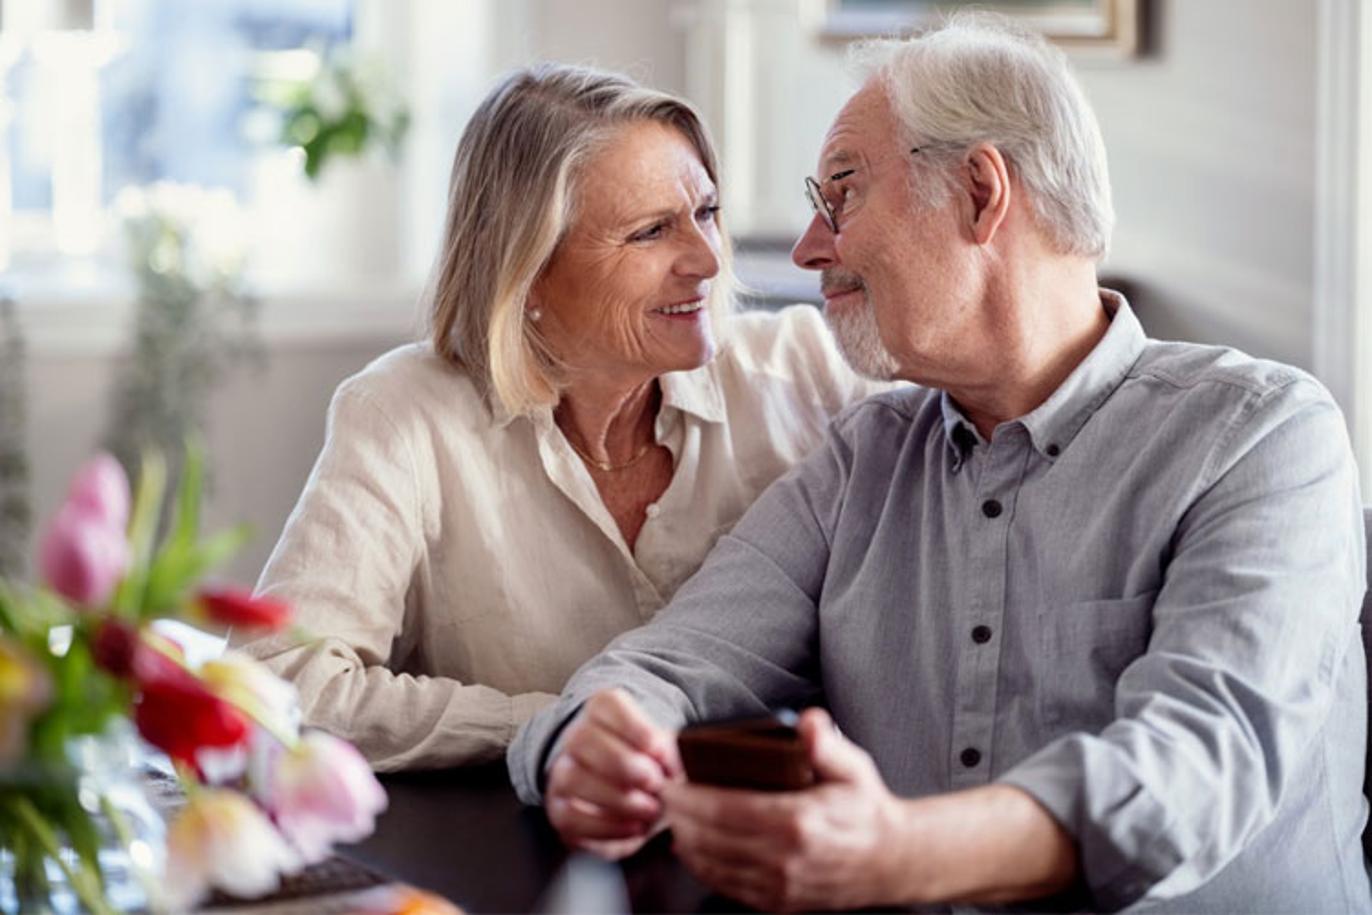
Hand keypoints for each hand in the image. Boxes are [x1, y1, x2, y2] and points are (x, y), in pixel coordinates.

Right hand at [545, 688, 680, 859]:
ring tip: (650, 810)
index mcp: (602, 711)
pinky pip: (571, 817)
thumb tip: (671, 765)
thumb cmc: (650, 765)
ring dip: (617, 798)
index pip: (606, 704)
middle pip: (583, 739)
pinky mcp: (559, 811)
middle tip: (655, 783)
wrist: (632, 797)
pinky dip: (607, 826)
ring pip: (573, 778)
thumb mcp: (664, 751)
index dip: (635, 727)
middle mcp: (576, 738)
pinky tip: (635, 828)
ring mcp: (562, 774)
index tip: (660, 751)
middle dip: (623, 764)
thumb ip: (668, 753)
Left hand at [662, 708, 903, 911]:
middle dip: (680, 817)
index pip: (726, 810)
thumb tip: (809, 722)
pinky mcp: (778, 901)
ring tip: (674, 819)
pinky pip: (727, 885)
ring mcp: (780, 884)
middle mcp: (785, 857)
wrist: (891, 860)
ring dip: (686, 842)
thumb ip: (825, 743)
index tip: (672, 784)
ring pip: (713, 865)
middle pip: (711, 839)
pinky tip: (692, 849)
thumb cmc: (866, 808)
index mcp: (798, 820)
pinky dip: (703, 867)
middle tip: (664, 797)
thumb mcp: (852, 767)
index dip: (691, 799)